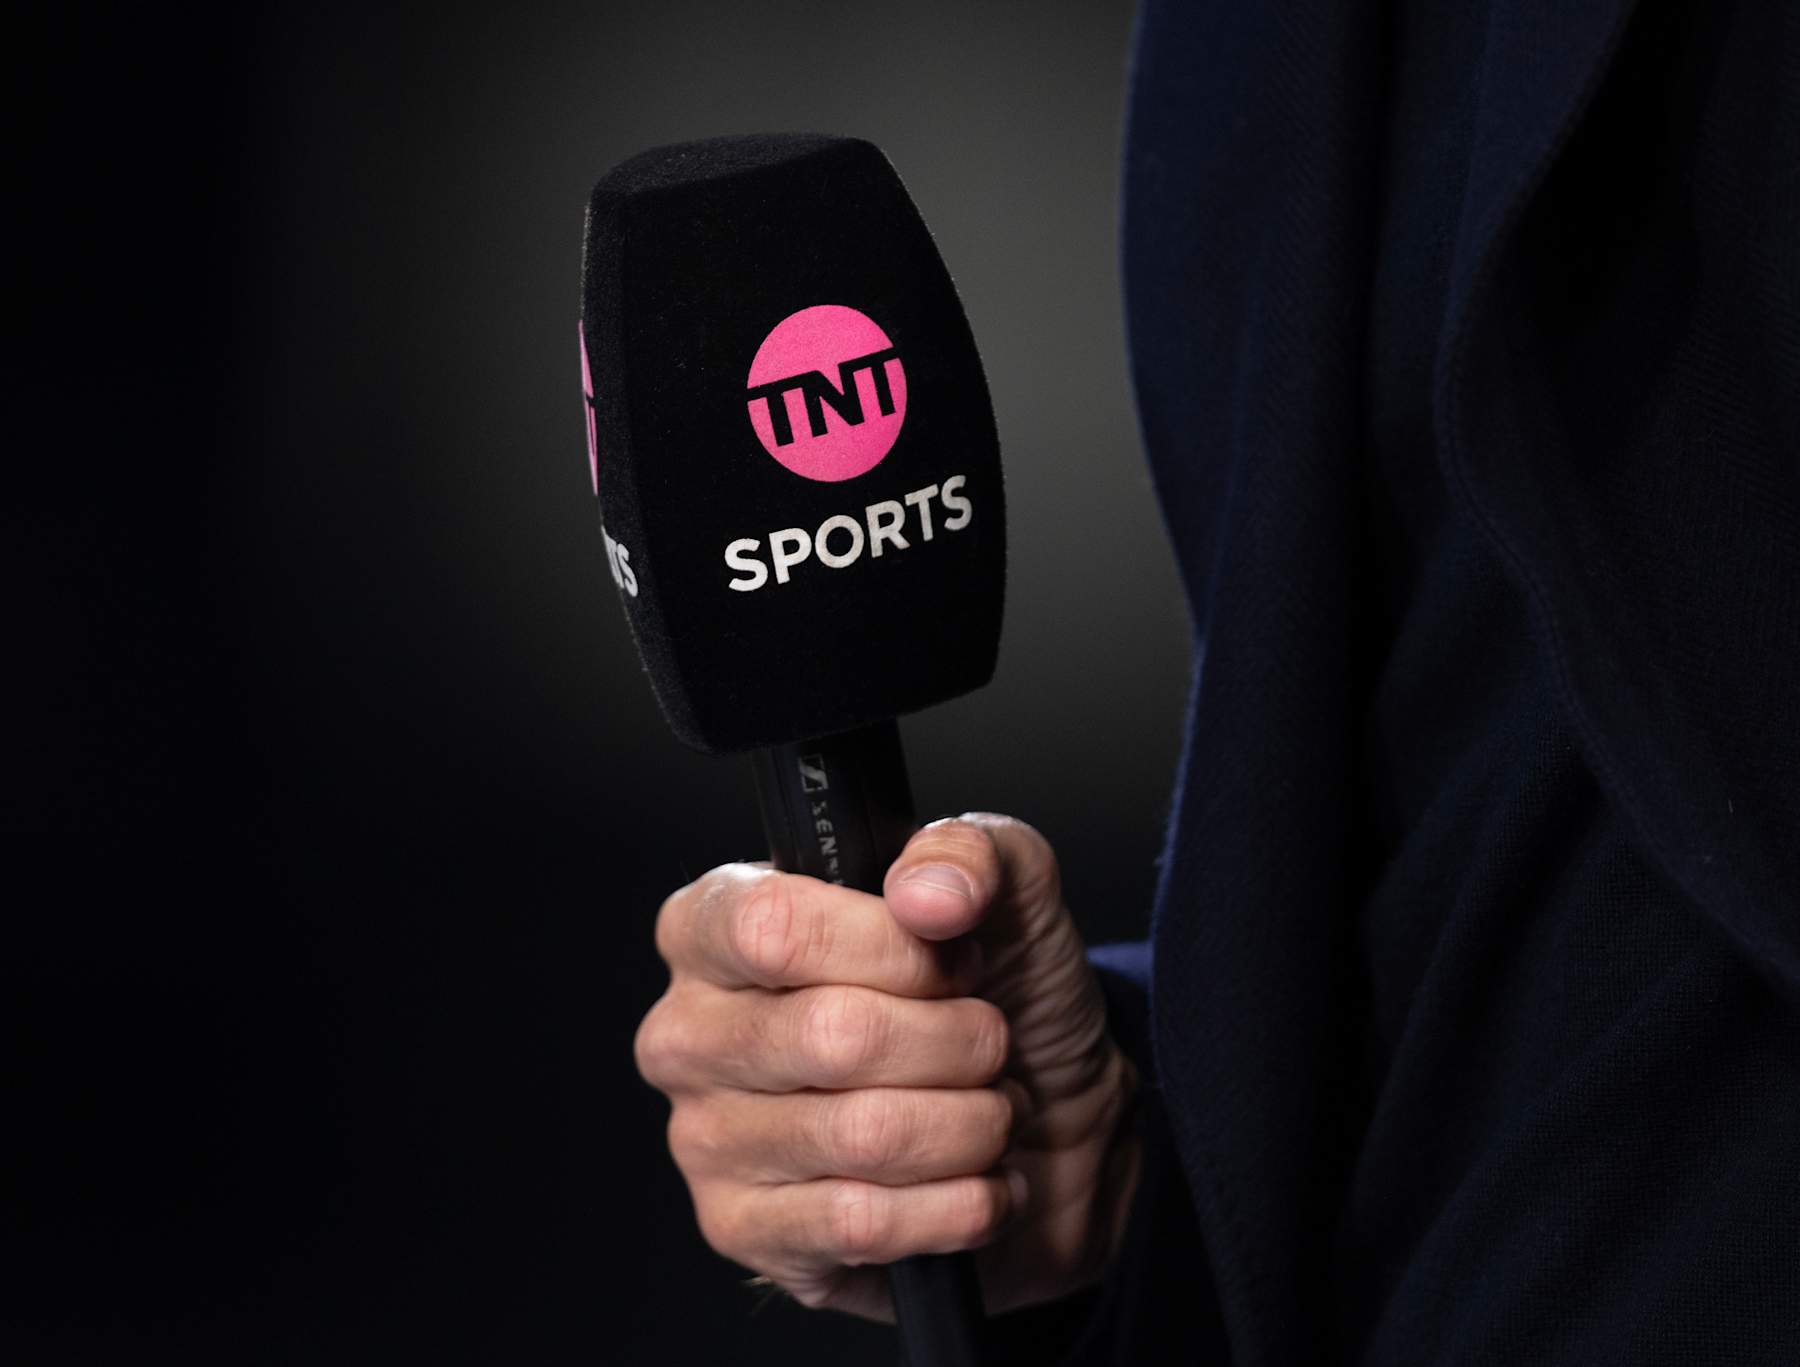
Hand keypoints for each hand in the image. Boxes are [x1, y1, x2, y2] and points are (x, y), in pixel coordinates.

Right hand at [634, 813, 1141, 1318]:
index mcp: (716, 922)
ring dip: (971, 1125)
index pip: (774, 927)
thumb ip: (969, 854)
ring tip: (988, 1111)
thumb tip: (925, 894)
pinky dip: (959, 1205)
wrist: (1047, 1125)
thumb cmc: (999, 994)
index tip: (957, 955)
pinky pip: (863, 1223)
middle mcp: (688, 1030)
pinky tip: (977, 1183)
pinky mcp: (744, 1232)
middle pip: (832, 1035)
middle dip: (958, 1042)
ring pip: (863, 1134)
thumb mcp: (1007, 890)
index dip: (893, 948)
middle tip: (988, 1041)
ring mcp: (704, 1139)